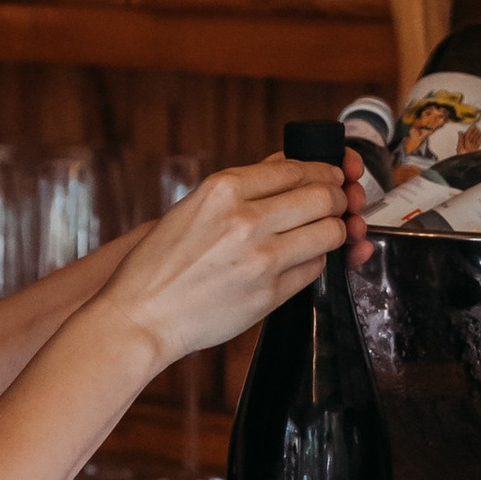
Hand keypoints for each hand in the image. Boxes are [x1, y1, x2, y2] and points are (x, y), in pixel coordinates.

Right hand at [97, 153, 348, 371]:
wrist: (141, 314)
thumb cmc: (161, 262)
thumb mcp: (194, 206)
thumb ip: (243, 185)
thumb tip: (288, 164)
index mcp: (223, 189)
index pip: (297, 168)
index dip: (324, 171)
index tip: (332, 175)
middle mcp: (245, 219)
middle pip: (323, 197)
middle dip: (338, 198)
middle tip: (338, 203)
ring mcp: (261, 258)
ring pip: (329, 232)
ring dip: (336, 230)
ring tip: (327, 231)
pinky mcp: (269, 294)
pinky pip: (314, 269)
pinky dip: (316, 261)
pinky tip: (303, 260)